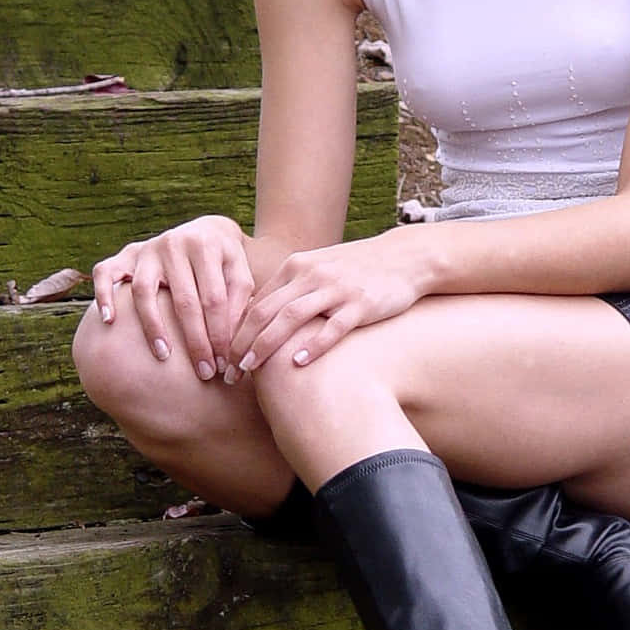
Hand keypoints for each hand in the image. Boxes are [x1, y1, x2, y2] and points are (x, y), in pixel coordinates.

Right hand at [91, 216, 256, 380]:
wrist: (206, 231)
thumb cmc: (225, 263)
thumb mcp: (240, 275)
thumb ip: (238, 304)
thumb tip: (230, 345)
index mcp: (206, 246)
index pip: (214, 299)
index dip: (219, 334)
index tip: (223, 364)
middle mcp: (174, 243)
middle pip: (183, 300)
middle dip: (194, 341)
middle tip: (203, 372)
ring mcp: (147, 249)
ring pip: (144, 291)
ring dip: (153, 326)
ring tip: (163, 356)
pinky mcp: (126, 254)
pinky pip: (105, 273)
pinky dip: (104, 295)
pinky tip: (109, 321)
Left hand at [226, 230, 426, 377]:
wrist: (405, 257)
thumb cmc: (358, 270)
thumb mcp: (319, 270)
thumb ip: (291, 291)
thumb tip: (261, 320)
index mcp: (296, 267)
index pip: (256, 302)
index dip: (236, 331)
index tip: (224, 358)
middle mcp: (311, 275)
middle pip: (266, 311)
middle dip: (242, 342)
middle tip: (229, 371)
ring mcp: (336, 289)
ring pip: (292, 317)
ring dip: (267, 345)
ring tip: (251, 369)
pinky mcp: (361, 304)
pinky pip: (333, 326)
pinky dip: (314, 345)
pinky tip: (299, 363)